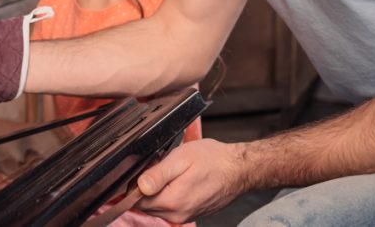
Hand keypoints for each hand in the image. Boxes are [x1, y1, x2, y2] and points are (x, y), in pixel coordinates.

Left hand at [135, 139, 249, 222]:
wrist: (240, 169)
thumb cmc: (213, 160)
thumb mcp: (182, 158)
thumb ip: (158, 173)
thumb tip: (140, 186)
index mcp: (173, 201)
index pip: (137, 200)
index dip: (134, 183)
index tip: (144, 167)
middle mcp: (177, 214)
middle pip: (145, 204)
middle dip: (145, 186)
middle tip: (158, 165)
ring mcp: (185, 216)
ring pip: (157, 206)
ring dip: (157, 190)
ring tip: (170, 170)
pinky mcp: (191, 213)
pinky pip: (170, 206)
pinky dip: (168, 194)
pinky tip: (178, 179)